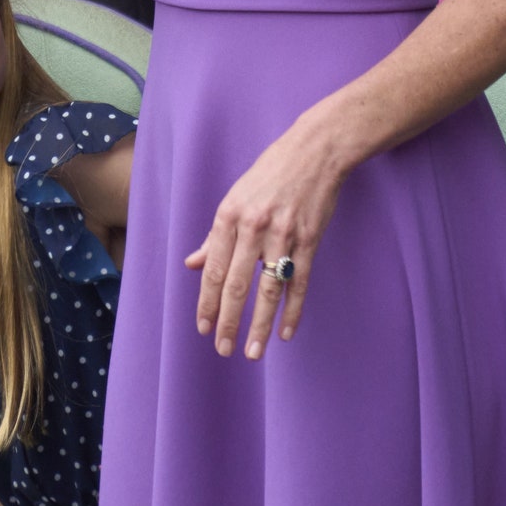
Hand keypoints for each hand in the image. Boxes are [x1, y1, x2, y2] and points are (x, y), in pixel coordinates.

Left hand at [184, 119, 344, 359]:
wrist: (313, 153)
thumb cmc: (269, 175)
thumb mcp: (234, 198)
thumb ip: (214, 236)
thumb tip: (191, 264)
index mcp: (228, 216)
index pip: (213, 269)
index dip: (207, 301)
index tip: (202, 328)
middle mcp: (252, 227)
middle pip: (237, 284)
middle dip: (229, 321)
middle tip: (223, 349)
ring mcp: (283, 235)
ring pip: (268, 290)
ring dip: (260, 325)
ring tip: (254, 352)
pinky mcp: (309, 240)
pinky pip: (300, 283)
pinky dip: (293, 310)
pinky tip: (285, 332)